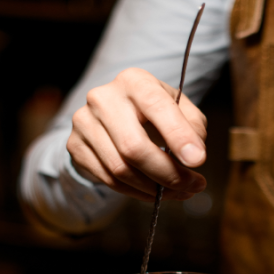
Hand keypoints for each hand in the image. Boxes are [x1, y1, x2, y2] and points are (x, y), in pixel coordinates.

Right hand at [67, 68, 207, 201]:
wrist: (112, 117)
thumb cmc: (154, 113)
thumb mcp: (180, 110)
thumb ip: (193, 127)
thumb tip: (193, 156)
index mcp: (134, 81)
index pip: (157, 107)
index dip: (178, 136)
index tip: (198, 162)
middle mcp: (103, 98)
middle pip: (134, 147)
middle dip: (168, 174)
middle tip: (192, 186)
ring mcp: (84, 122)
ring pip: (120, 169)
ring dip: (154, 188)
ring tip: (178, 192)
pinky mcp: (75, 146)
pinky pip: (108, 180)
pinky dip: (136, 192)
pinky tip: (153, 192)